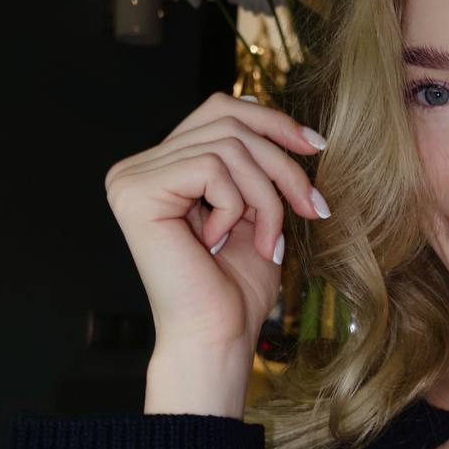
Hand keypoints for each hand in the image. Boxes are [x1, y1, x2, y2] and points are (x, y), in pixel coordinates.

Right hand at [104, 91, 329, 352]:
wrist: (216, 338)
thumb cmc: (235, 289)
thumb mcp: (257, 212)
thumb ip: (257, 165)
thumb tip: (289, 127)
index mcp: (161, 168)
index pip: (219, 111)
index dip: (272, 120)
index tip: (317, 146)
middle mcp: (138, 168)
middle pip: (228, 123)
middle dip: (282, 164)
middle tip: (313, 208)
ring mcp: (131, 178)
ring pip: (229, 146)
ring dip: (267, 195)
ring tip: (268, 239)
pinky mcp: (136, 192)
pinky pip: (213, 169)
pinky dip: (238, 206)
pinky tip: (222, 243)